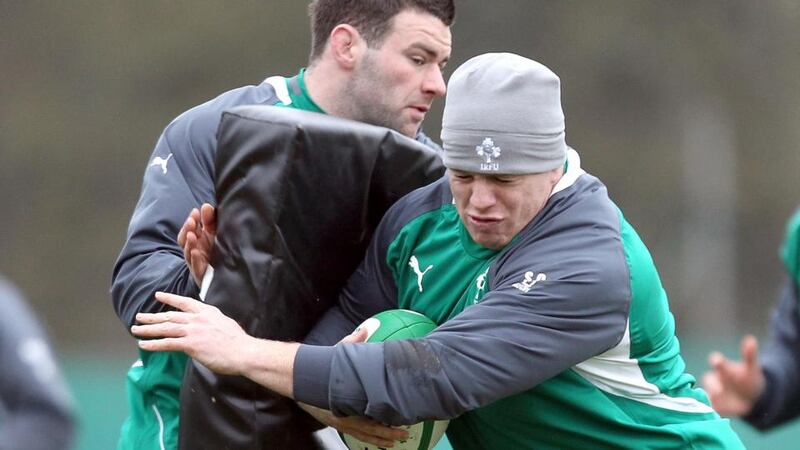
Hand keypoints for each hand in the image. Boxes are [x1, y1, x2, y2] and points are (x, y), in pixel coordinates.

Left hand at [132, 292, 250, 374]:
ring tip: (136, 330)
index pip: (184, 302)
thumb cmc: (237, 341)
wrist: (242, 351)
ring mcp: (193, 331)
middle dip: (153, 317)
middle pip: (170, 316)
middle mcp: (197, 319)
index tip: (158, 296)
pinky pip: (167, 343)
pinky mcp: (190, 344)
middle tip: (139, 316)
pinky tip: (144, 345)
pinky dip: (154, 344)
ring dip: (148, 329)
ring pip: (165, 328)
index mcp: (207, 312)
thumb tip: (205, 329)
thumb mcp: (224, 324)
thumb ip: (211, 323)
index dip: (170, 299)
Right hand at [177, 203, 216, 285]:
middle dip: (187, 229)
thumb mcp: (216, 234)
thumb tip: (206, 206)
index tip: (195, 212)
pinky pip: (196, 267)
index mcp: (198, 240)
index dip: (190, 221)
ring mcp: (197, 262)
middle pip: (185, 239)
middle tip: (192, 221)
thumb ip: (211, 220)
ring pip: (188, 252)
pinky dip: (195, 259)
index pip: (189, 229)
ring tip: (192, 235)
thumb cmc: (221, 252)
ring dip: (189, 243)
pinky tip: (196, 252)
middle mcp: (195, 250)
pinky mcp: (201, 274)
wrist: (230, 277)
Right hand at [295, 327, 406, 447]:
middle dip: (387, 433)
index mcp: (345, 402)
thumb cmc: (319, 369)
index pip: (369, 413)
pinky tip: (377, 439)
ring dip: (379, 439)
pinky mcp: (337, 423)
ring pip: (362, 435)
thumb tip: (366, 329)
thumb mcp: (336, 355)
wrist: (297, 380)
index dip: (385, 418)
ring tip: (394, 442)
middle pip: (369, 429)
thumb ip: (352, 343)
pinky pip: (355, 434)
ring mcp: (339, 422)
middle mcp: (343, 417)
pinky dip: (368, 438)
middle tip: (404, 434)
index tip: (401, 418)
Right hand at [702, 335, 765, 415]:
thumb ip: (750, 355)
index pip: (717, 362)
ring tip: (713, 404)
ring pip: (706, 394)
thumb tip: (750, 339)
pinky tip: (712, 413)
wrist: (751, 397)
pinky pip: (709, 407)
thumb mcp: (752, 368)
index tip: (716, 360)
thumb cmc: (748, 379)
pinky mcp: (714, 405)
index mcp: (723, 368)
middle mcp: (715, 379)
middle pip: (709, 380)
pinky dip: (709, 409)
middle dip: (713, 385)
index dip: (716, 361)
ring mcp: (713, 392)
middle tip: (719, 390)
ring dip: (709, 398)